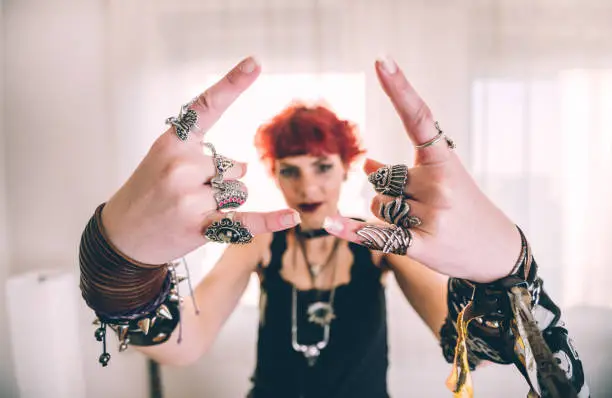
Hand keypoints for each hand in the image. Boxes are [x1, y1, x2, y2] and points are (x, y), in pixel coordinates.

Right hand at [101, 57, 299, 264]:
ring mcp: (189, 196)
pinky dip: (269, 220)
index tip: (255, 62)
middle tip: (186, 194)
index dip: (233, 83)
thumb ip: (202, 153)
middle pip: (236, 167)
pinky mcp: (199, 226)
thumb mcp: (163, 158)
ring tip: (192, 211)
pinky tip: (290, 218)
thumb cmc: (149, 192)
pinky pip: (243, 221)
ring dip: (225, 203)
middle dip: (221, 182)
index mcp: (173, 142)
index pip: (206, 106)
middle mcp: (181, 164)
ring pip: (240, 192)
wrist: (122, 236)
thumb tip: (243, 167)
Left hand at [324, 56, 519, 282]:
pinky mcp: (422, 245)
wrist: (497, 251)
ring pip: (377, 206)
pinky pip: (378, 234)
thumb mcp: (441, 180)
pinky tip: (330, 223)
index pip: (418, 118)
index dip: (399, 88)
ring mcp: (432, 215)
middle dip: (390, 190)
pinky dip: (353, 231)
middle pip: (381, 178)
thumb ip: (402, 170)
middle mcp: (439, 183)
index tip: (382, 60)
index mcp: (445, 160)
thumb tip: (366, 164)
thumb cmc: (465, 208)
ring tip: (423, 223)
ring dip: (388, 214)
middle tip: (424, 206)